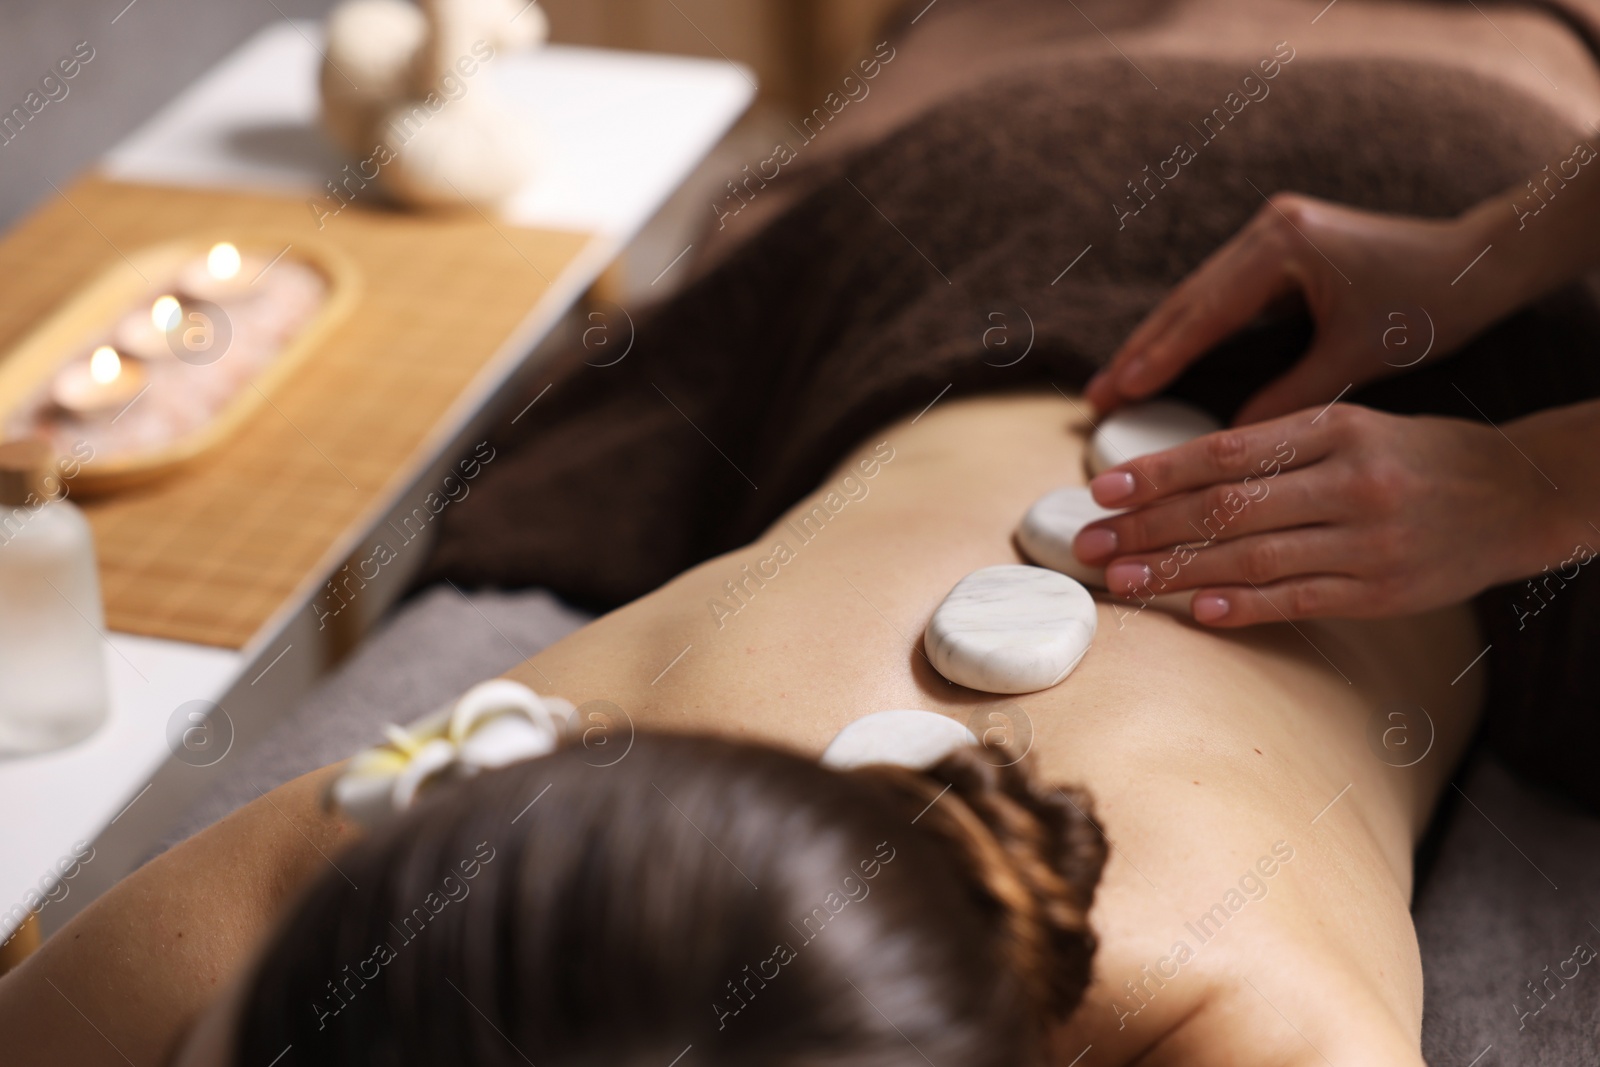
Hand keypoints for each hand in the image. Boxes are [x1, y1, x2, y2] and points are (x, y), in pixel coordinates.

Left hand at [1073, 404, 1547, 625]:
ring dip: (1177, 573)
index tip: (1101, 490)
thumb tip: (1179, 477)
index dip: (1156, 473)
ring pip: (1252, 558)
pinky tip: (1197, 612)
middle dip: (1147, 528)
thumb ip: (1275, 447)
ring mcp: (1369, 540)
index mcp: (1335, 430)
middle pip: (1226, 508)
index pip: (1225, 452)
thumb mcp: (1352, 426)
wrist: (1524, 493)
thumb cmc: (1418, 456)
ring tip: (1120, 581)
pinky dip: (1245, 607)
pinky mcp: (1385, 592)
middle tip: (1086, 543)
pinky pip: (1301, 600)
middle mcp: (1349, 482)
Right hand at [1085, 194, 1516, 423]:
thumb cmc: (1430, 303)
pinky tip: (1161, 362)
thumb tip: (1230, 444)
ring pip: (1198, 297)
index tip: (1118, 395)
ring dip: (1158, 343)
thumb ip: (1288, 396)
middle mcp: (1271, 229)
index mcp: (1285, 245)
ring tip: (1116, 386)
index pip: (1206, 311)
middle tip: (1097, 397)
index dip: (1159, 357)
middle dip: (1142, 351)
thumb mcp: (1354, 356)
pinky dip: (1190, 331)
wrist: (1480, 260)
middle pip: (1188, 300)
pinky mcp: (1280, 246)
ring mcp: (1273, 233)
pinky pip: (1220, 296)